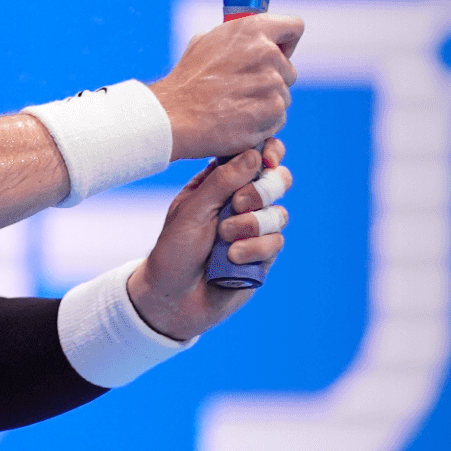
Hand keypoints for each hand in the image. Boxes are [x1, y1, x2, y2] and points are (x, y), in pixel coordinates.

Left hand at [126, 138, 290, 340]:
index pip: (255, 156)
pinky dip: (254, 249)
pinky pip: (276, 242)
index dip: (270, 152)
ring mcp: (254, 229)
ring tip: (224, 239)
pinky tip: (232, 258)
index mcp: (220, 183)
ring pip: (278, 213)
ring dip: (252, 225)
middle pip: (277, 180)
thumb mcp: (192, 210)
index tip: (268, 159)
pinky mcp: (263, 255)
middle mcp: (241, 202)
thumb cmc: (174, 249)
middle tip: (237, 204)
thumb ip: (222, 181)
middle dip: (262, 191)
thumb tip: (255, 154)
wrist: (172, 297)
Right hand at [147, 14, 301, 159]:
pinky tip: (239, 120)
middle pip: (288, 70)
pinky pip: (278, 117)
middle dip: (271, 80)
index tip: (276, 54)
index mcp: (252, 29)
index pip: (294, 28)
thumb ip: (237, 39)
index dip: (285, 43)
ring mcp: (272, 82)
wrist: (174, 116)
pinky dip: (263, 122)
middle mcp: (266, 52)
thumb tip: (251, 41)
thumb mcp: (206, 42)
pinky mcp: (273, 110)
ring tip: (235, 106)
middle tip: (242, 89)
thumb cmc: (187, 81)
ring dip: (265, 103)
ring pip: (283, 95)